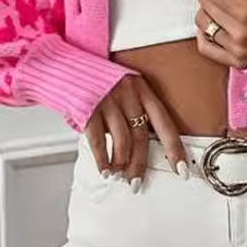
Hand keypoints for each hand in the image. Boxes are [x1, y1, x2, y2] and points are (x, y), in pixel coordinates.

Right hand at [83, 75, 187, 192]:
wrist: (64, 63)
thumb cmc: (95, 79)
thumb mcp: (122, 87)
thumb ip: (132, 111)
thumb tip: (138, 146)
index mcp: (141, 88)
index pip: (164, 123)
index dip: (174, 148)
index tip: (181, 169)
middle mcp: (128, 93)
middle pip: (141, 136)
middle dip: (139, 165)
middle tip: (137, 183)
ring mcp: (108, 100)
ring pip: (122, 141)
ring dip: (121, 164)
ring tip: (118, 174)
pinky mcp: (88, 107)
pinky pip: (99, 140)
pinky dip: (102, 160)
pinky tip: (104, 169)